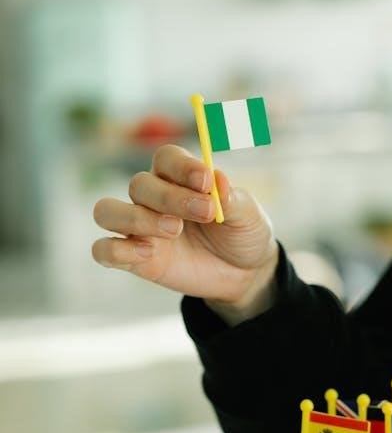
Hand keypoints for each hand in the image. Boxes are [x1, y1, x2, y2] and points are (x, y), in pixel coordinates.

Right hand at [92, 145, 278, 323]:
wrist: (243, 274)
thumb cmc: (242, 234)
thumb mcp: (248, 216)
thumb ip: (232, 198)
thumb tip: (217, 178)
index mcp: (181, 178)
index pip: (166, 158)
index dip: (182, 166)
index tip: (206, 181)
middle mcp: (154, 198)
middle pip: (139, 184)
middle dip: (170, 197)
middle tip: (205, 212)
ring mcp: (140, 229)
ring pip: (107, 211)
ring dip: (136, 218)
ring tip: (174, 230)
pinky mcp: (135, 259)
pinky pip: (103, 250)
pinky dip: (115, 250)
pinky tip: (147, 253)